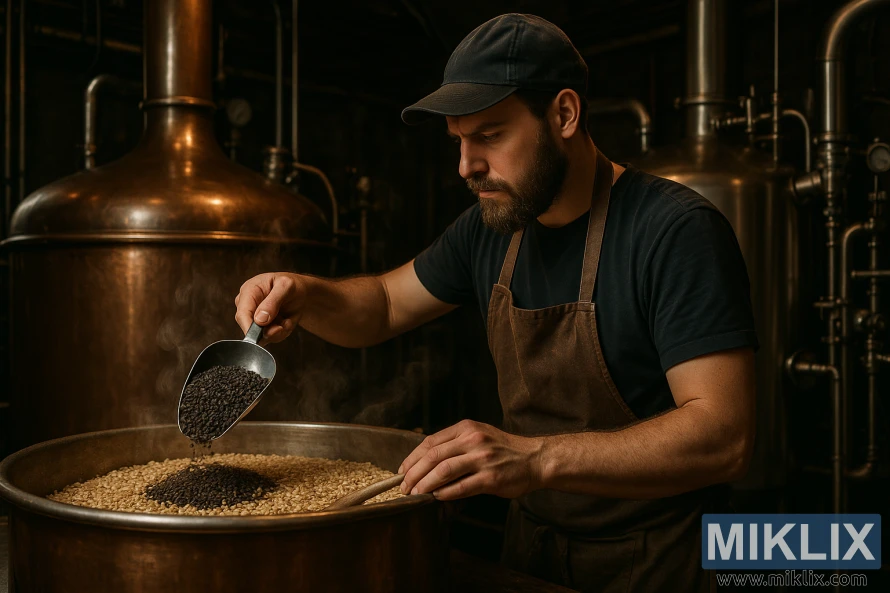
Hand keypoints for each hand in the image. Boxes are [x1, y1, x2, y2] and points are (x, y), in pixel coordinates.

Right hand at [234, 273, 307, 344]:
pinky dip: (281, 333)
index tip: (264, 334)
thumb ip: (272, 302)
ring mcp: (254, 318)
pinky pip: (270, 338)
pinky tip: (286, 322)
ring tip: (288, 320)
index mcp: (248, 291)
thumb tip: (259, 320)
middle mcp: (248, 306)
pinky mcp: (261, 328)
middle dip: (270, 331)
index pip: (242, 314)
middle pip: (249, 328)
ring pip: (261, 337)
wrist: (300, 292)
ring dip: (279, 332)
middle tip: (285, 323)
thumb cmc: (291, 285)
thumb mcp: (286, 286)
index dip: (250, 327)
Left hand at [398, 420, 544, 500]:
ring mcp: (482, 459)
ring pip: (443, 471)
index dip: (412, 458)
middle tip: (403, 487)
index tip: (402, 472)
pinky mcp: (491, 478)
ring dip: (425, 485)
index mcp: (466, 428)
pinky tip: (436, 498)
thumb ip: (454, 444)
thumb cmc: (503, 449)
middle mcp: (473, 440)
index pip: (430, 442)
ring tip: (415, 494)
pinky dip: (445, 494)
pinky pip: (461, 487)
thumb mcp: (478, 435)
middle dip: (413, 474)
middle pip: (433, 457)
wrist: (534, 459)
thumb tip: (424, 463)